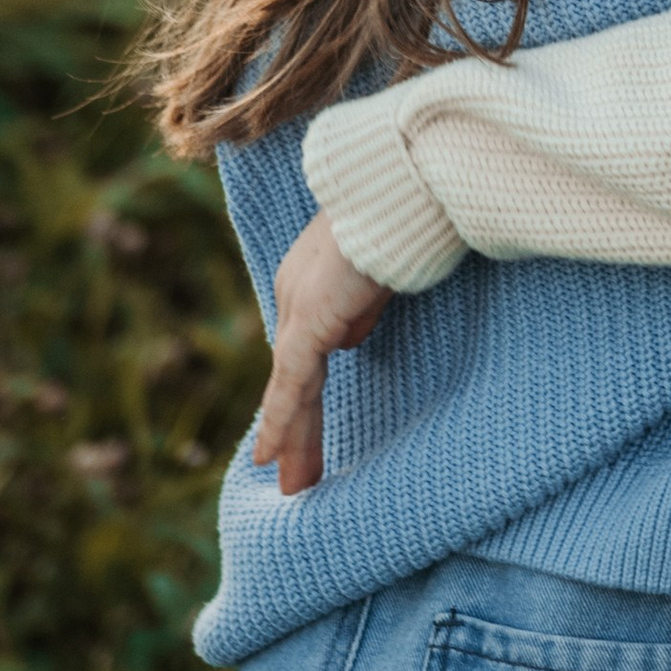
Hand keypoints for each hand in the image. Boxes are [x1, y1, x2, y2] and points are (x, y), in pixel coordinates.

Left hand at [254, 211, 391, 493]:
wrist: (399, 184)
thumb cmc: (401, 215)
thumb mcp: (379, 272)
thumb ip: (362, 306)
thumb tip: (351, 339)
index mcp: (310, 282)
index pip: (307, 351)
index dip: (306, 395)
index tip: (308, 432)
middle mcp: (295, 295)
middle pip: (295, 376)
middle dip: (297, 429)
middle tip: (295, 477)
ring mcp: (299, 307)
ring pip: (293, 388)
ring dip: (293, 439)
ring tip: (293, 486)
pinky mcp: (309, 320)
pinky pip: (293, 384)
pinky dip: (281, 421)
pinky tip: (270, 457)